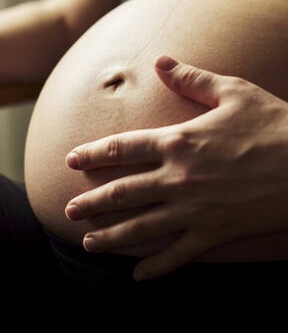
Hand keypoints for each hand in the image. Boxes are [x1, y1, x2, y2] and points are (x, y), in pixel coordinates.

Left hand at [65, 55, 287, 279]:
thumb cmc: (272, 124)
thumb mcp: (232, 91)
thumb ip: (191, 78)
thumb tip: (162, 61)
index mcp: (178, 140)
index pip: (121, 148)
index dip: (91, 154)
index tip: (70, 160)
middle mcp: (178, 177)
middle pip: (122, 192)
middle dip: (91, 202)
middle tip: (69, 210)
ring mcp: (194, 208)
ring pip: (141, 226)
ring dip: (110, 236)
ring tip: (87, 242)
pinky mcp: (214, 232)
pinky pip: (178, 254)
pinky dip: (157, 266)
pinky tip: (138, 275)